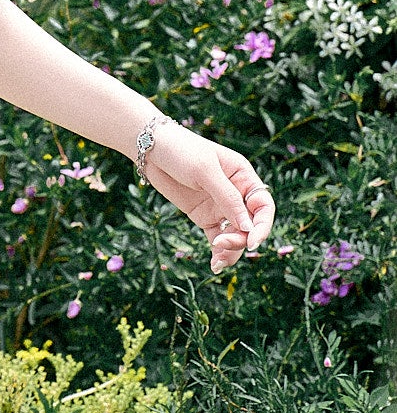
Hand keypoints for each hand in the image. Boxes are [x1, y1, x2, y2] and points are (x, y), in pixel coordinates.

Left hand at [144, 119, 274, 273]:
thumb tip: (248, 228)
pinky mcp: (204, 216)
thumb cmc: (181, 150)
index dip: (262, 226)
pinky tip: (215, 264)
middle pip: (250, 225)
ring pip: (236, 235)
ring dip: (231, 250)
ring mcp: (220, 207)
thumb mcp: (205, 171)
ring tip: (218, 261)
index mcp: (243, 177)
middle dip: (241, 239)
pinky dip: (219, 252)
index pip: (263, 206)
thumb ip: (227, 198)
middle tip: (221, 244)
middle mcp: (236, 194)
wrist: (151, 148)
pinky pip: (218, 237)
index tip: (252, 241)